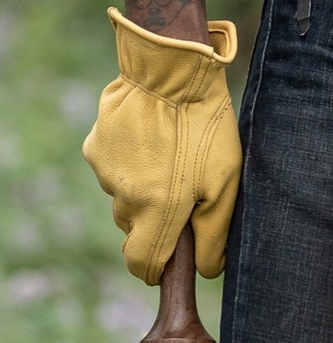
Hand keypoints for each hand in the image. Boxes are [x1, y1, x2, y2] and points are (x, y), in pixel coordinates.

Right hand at [83, 7, 240, 284]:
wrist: (172, 73)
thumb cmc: (206, 127)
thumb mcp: (226, 180)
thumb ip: (216, 232)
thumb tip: (209, 269)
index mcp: (156, 212)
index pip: (141, 262)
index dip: (155, 267)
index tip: (168, 261)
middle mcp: (124, 198)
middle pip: (135, 226)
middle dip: (157, 218)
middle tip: (185, 188)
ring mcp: (106, 171)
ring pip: (125, 194)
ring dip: (145, 186)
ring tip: (173, 154)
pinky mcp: (97, 146)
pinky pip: (115, 166)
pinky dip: (132, 160)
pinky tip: (153, 136)